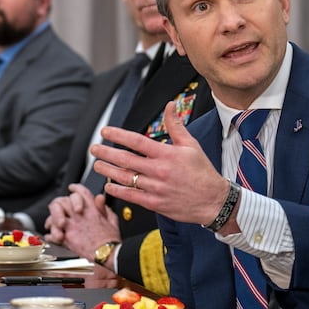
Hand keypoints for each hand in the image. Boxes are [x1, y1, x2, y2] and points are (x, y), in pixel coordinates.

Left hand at [45, 184, 120, 262]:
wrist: (107, 254)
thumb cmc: (111, 240)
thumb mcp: (112, 220)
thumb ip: (104, 208)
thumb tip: (100, 199)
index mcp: (92, 210)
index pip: (81, 193)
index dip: (76, 188)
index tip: (72, 188)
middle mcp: (80, 216)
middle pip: (63, 201)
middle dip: (59, 203)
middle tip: (58, 207)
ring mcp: (72, 227)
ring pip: (54, 216)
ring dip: (51, 219)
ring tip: (51, 223)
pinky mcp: (67, 239)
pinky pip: (52, 235)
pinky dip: (50, 236)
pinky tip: (52, 237)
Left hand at [91, 101, 229, 225]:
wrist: (213, 200)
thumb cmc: (203, 172)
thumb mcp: (191, 145)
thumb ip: (176, 125)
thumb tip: (170, 105)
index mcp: (166, 154)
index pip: (136, 141)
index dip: (117, 135)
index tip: (105, 132)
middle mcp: (159, 171)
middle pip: (125, 160)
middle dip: (106, 153)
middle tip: (95, 148)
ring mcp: (156, 188)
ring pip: (125, 178)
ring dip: (108, 171)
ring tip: (97, 165)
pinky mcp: (155, 203)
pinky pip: (132, 196)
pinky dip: (118, 191)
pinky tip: (109, 186)